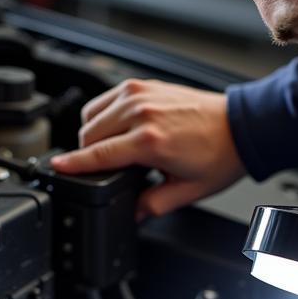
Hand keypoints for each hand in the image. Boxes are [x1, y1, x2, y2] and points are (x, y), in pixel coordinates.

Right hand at [49, 79, 244, 216]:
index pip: (98, 154)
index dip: (73, 164)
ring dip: (93, 133)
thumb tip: (133, 213)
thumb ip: (153, 205)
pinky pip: (106, 99)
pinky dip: (103, 114)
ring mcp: (141, 94)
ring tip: (110, 149)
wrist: (241, 127)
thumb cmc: (220, 155)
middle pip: (88, 134)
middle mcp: (142, 112)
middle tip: (104, 169)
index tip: (56, 168)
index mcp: (150, 141)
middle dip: (87, 153)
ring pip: (92, 114)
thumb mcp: (186, 191)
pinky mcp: (144, 84)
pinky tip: (116, 129)